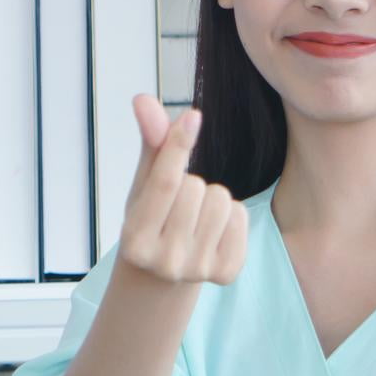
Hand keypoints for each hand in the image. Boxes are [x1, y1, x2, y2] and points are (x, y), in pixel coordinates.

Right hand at [117, 95, 246, 286]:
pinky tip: (213, 231)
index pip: (163, 183)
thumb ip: (150, 144)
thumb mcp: (143, 185)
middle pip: (197, 187)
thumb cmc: (152, 219)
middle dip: (191, 183)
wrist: (163, 275)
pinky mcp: (226, 274)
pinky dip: (231, 216)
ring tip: (196, 215)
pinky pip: (240, 217)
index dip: (178, 145)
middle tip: (178, 205)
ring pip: (222, 200)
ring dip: (211, 198)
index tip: (193, 115)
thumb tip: (144, 99)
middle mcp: (164, 261)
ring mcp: (197, 270)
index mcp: (134, 240)